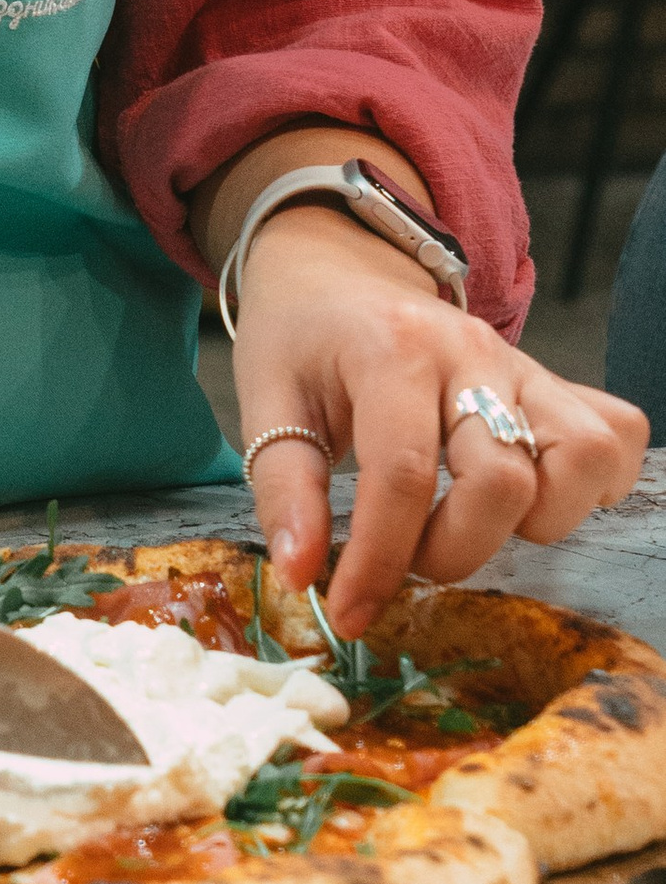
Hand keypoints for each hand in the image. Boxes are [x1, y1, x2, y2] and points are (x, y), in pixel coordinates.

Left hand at [233, 203, 646, 630]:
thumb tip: (302, 575)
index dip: (380, 561)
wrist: (339, 271)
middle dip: (455, 549)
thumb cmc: (302, 339)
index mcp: (391, 350)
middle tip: (409, 553)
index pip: (403, 475)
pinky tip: (529, 493)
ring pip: (582, 458)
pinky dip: (588, 483)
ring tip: (471, 518)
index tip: (348, 611)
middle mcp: (471, 353)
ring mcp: (524, 365)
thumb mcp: (268, 402)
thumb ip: (284, 490)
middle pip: (504, 479)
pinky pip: (615, 435)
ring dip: (535, 518)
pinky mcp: (556, 382)